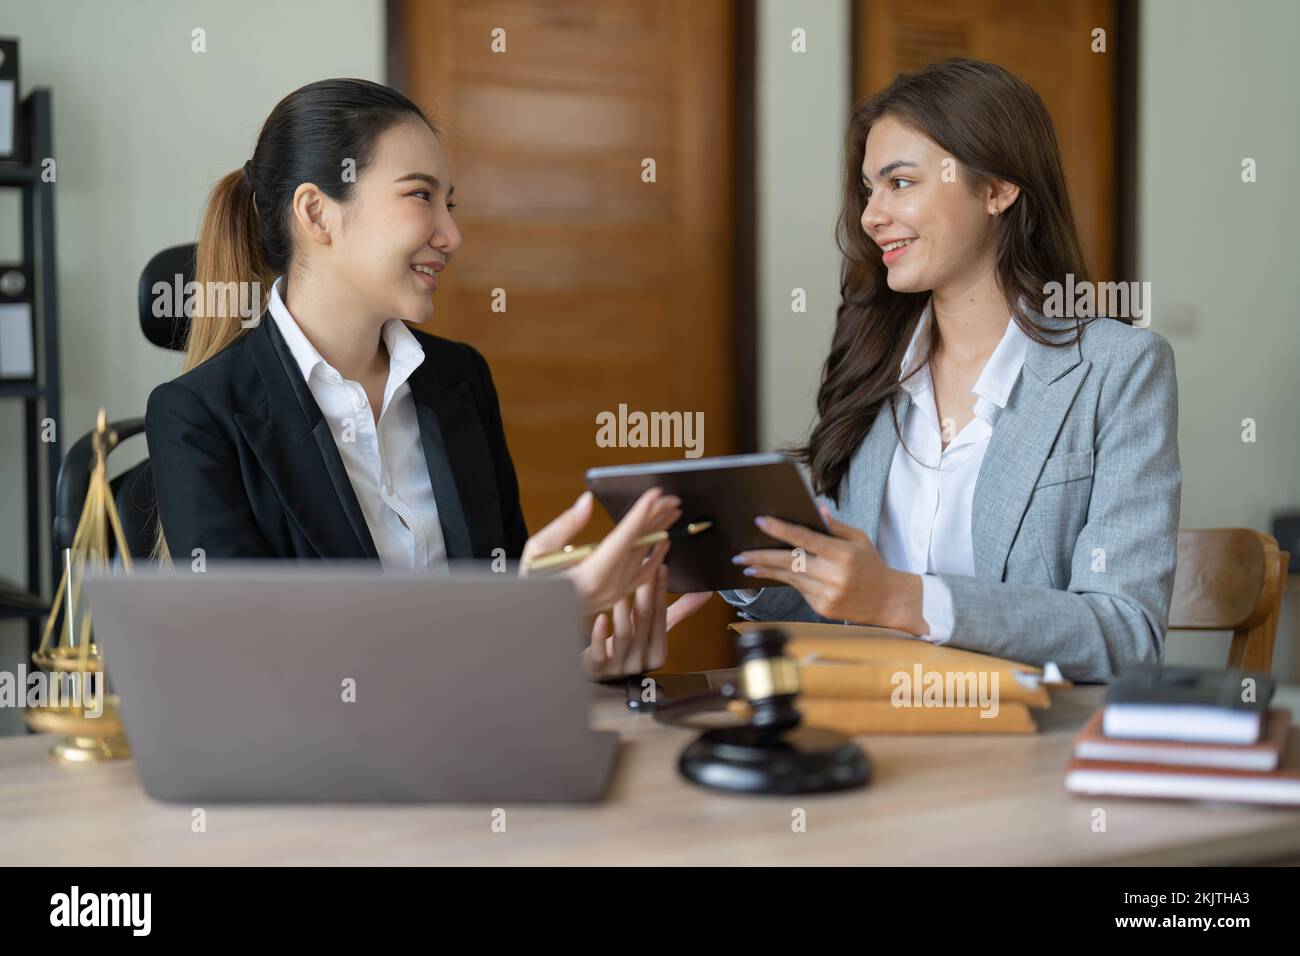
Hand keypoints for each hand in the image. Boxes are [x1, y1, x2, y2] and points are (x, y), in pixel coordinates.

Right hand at [521, 487, 681, 614]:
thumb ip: (565, 525)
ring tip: (672, 512)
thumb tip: (587, 502)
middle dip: (656, 519)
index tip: (656, 496)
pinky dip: (657, 558)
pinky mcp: (614, 597)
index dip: (641, 515)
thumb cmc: (531, 584)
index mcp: (588, 576)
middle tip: (671, 499)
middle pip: (638, 546)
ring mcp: (613, 595)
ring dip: (659, 533)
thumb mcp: (538, 552)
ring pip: (644, 559)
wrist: (532, 617)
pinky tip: (664, 543)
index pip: (623, 539)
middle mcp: (607, 588)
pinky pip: (643, 577)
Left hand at [582, 566, 714, 677]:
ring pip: (625, 635)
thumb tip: (705, 592)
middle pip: (645, 622)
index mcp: (658, 653)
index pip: (661, 616)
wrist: (599, 672)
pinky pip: (600, 653)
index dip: (661, 591)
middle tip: (642, 569)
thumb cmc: (628, 647)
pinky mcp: (598, 669)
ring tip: (620, 589)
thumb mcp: (653, 631)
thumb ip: (678, 613)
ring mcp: (618, 667)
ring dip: (623, 610)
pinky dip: (600, 635)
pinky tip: (600, 618)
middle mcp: (640, 662)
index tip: (660, 567)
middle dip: (645, 593)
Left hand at [731, 506, 906, 626]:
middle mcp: (833, 575)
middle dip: (761, 557)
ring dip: (766, 570)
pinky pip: (798, 590)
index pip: (805, 539)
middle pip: (789, 562)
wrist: (888, 602)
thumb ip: (835, 527)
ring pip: (789, 578)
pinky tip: (770, 574)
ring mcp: (827, 594)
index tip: (761, 521)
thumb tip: (815, 510)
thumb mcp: (859, 540)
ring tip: (747, 564)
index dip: (781, 530)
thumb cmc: (872, 566)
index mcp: (842, 554)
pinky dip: (786, 581)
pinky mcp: (822, 608)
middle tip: (740, 554)